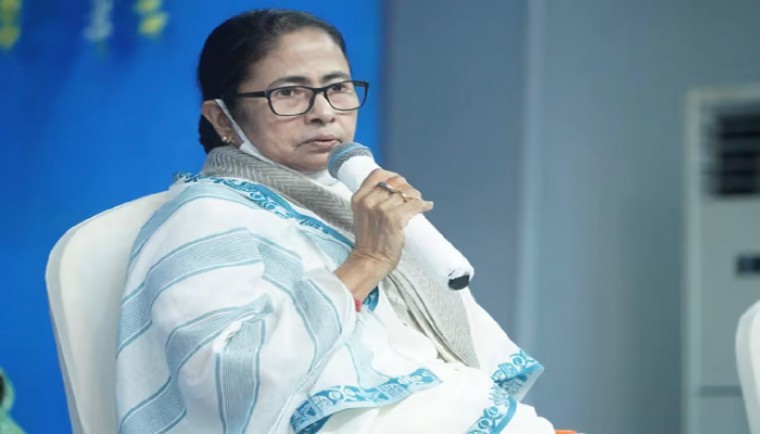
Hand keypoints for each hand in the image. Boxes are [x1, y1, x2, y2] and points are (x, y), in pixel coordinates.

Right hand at [334, 169, 432, 299]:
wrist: (369, 260)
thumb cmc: (368, 240)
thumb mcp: (362, 214)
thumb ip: (371, 200)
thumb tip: (393, 190)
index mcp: (359, 198)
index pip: (377, 174)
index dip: (392, 176)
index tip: (400, 182)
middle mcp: (369, 201)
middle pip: (394, 182)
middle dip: (406, 187)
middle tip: (412, 196)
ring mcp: (382, 209)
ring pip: (406, 193)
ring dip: (416, 196)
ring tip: (419, 203)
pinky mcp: (395, 219)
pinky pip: (414, 205)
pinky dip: (423, 205)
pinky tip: (427, 206)